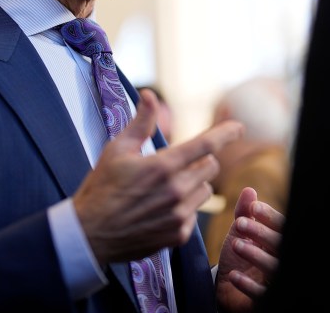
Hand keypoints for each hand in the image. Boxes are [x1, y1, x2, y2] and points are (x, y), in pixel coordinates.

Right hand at [74, 89, 244, 263]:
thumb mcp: (117, 150)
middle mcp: (176, 190)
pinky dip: (184, 209)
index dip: (226, 133)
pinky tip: (161, 210)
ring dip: (193, 185)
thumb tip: (149, 94)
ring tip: (166, 189)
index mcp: (163, 165)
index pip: (206, 144)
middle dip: (198, 161)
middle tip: (175, 165)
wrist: (89, 234)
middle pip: (210, 167)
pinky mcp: (178, 235)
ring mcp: (179, 215)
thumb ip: (140, 122)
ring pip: (205, 191)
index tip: (239, 128)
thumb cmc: (101, 188)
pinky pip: (194, 214)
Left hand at [215, 187, 284, 311]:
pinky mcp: (265, 300)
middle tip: (239, 223)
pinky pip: (262, 294)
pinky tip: (234, 275)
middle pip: (280, 245)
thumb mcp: (240, 232)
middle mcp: (282, 259)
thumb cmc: (239, 256)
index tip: (253, 208)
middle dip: (261, 233)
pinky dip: (249, 285)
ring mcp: (275, 280)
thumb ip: (244, 212)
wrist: (227, 287)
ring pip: (274, 268)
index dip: (270, 216)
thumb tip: (249, 190)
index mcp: (278, 240)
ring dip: (256, 255)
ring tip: (235, 244)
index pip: (283, 226)